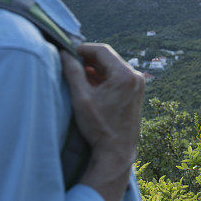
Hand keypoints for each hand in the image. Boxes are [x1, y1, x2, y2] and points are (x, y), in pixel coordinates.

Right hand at [60, 43, 143, 200]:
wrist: (117, 152)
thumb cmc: (99, 127)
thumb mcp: (81, 98)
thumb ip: (72, 72)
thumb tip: (63, 53)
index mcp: (125, 75)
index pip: (101, 50)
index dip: (82, 49)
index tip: (67, 51)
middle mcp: (135, 77)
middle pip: (107, 58)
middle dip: (87, 58)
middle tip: (69, 61)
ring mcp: (137, 85)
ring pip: (111, 67)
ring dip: (94, 68)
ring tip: (75, 73)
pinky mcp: (135, 93)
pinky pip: (116, 77)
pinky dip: (102, 77)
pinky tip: (87, 83)